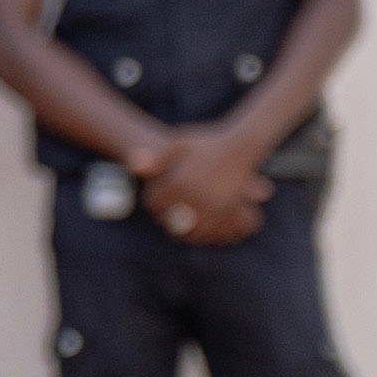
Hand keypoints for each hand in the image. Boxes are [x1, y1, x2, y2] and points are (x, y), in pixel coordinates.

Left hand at [133, 125, 273, 243]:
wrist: (242, 145)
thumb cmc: (206, 144)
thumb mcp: (178, 144)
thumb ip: (155, 157)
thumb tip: (133, 168)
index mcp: (179, 183)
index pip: (155, 203)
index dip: (153, 202)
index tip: (157, 199)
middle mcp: (197, 197)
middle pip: (171, 220)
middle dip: (167, 218)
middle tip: (168, 213)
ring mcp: (215, 206)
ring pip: (191, 231)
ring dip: (185, 230)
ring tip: (184, 220)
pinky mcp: (231, 211)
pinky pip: (213, 231)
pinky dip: (205, 233)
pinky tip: (202, 224)